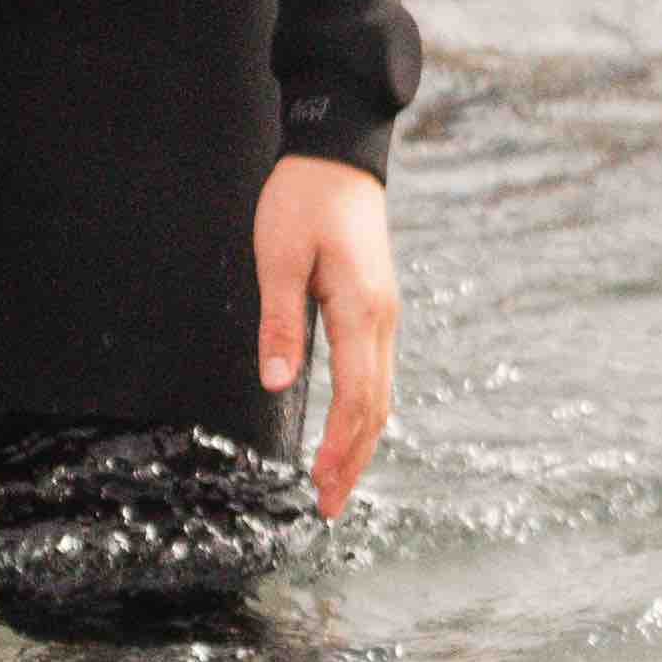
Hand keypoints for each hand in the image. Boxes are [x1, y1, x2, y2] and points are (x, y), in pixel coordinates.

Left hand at [256, 152, 398, 517]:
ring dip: (362, 441)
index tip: (321, 487)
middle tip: (329, 506)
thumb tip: (277, 382)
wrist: (340, 156)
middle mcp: (382, 320)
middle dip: (355, 460)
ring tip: (338, 479)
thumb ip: (280, 323)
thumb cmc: (304, 201)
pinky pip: (376, 373)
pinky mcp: (375, 309)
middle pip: (376, 407)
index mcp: (360, 311)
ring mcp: (384, 315)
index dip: (340, 447)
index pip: (355, 397)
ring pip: (381, 394)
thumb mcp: (278, 258)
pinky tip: (351, 429)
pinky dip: (365, 411)